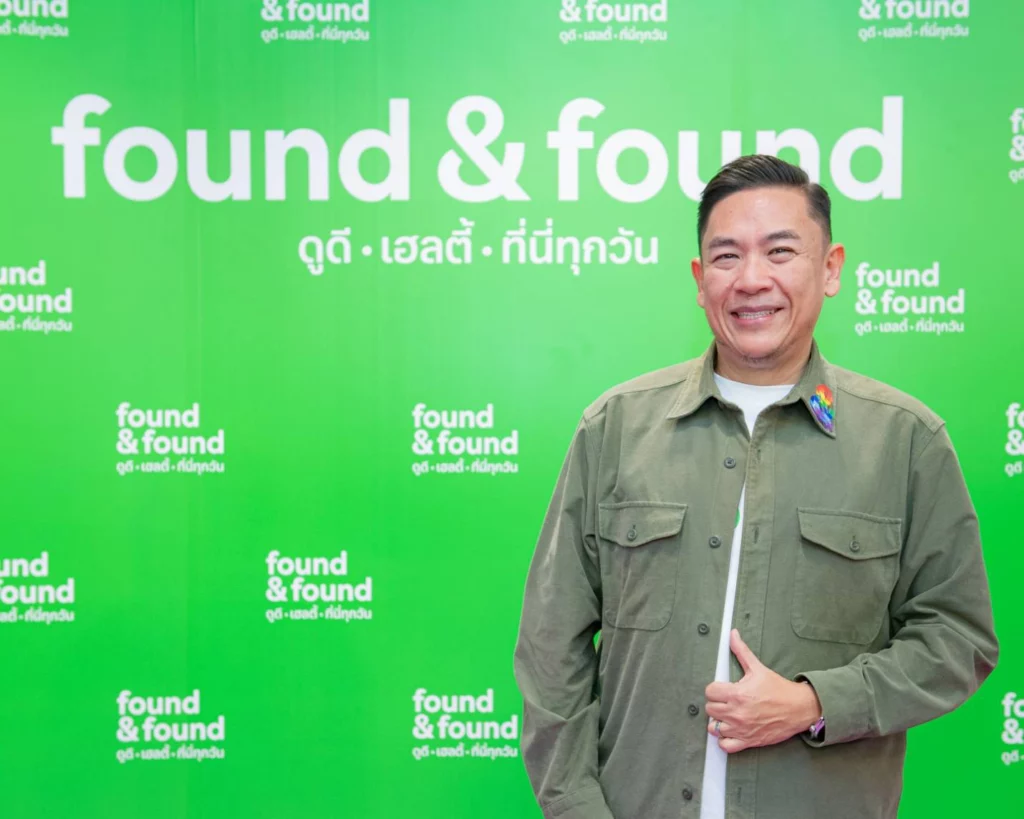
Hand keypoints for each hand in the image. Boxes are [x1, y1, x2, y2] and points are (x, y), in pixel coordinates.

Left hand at [704, 629, 821, 753]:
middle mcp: (736, 713)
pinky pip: (725, 745)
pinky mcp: (748, 741)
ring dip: (718, 721)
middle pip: (710, 709)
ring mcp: (741, 729)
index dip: (715, 689)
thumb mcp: (758, 668)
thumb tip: (732, 634)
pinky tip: (731, 730)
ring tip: (728, 715)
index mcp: (737, 694)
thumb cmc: (778, 688)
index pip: (709, 692)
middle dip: (716, 703)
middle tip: (727, 701)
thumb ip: (741, 651)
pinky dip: (725, 740)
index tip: (723, 689)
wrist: (799, 709)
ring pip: (714, 728)